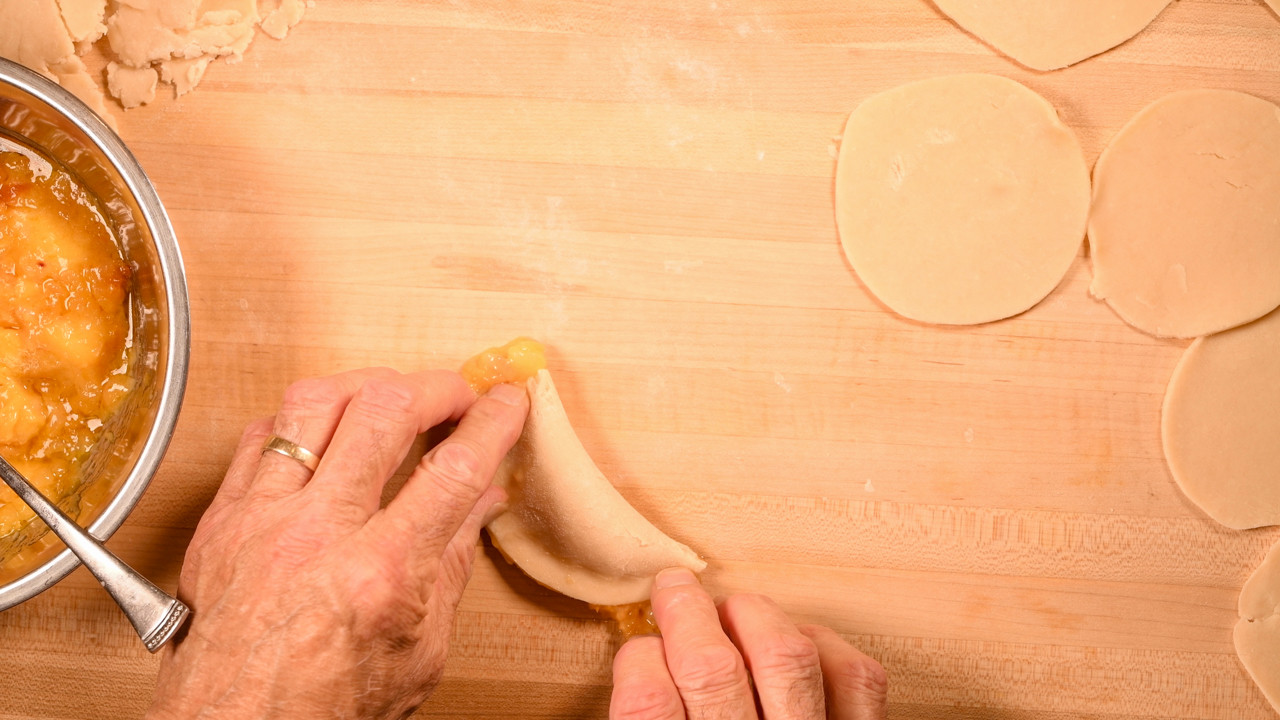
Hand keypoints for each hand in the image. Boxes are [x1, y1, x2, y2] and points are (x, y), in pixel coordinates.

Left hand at [146, 368, 528, 719]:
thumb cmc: (322, 709)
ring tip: (392, 396)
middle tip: (457, 394)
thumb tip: (483, 502)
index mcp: (379, 574)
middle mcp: (318, 534)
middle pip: (385, 412)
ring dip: (367, 385)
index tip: (508, 402)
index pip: (454, 469)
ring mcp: (263, 520)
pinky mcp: (223, 520)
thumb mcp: (420, 650)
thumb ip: (452, 563)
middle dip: (437, 387)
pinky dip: (301, 418)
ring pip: (314, 403)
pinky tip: (325, 427)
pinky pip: (261, 434)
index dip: (493, 423)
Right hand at [610, 569, 887, 719]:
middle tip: (674, 587)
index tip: (638, 646)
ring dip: (753, 616)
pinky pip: (855, 679)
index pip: (648, 704)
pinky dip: (826, 645)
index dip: (638, 660)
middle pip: (713, 671)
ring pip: (786, 658)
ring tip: (733, 607)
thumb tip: (638, 662)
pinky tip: (800, 642)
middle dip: (687, 613)